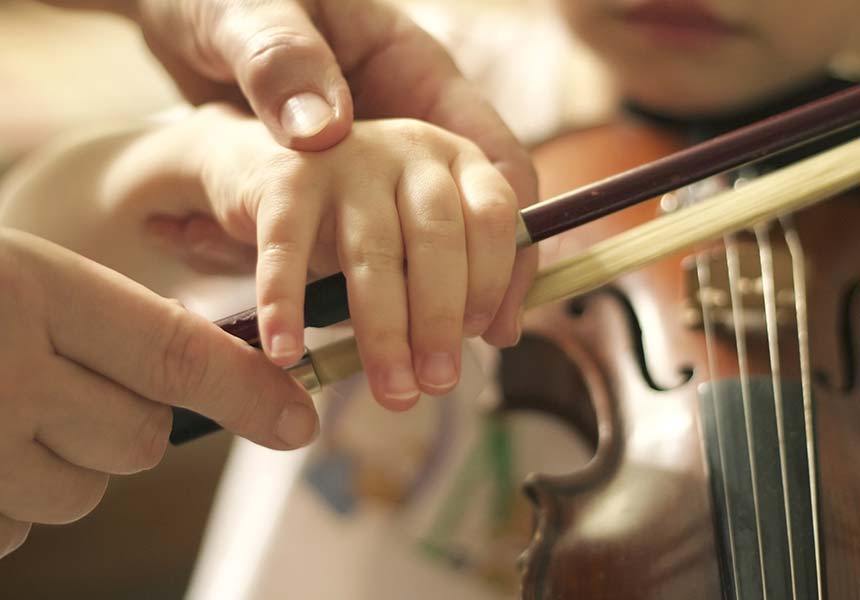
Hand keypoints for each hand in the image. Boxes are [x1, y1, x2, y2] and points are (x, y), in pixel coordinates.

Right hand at [0, 228, 317, 558]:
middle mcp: (1, 373)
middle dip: (120, 425)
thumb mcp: (17, 279)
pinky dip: (5, 501)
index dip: (248, 391)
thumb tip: (224, 385)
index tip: (299, 422)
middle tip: (56, 386)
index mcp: (29, 289)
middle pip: (138, 441)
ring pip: (81, 493)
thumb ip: (105, 327)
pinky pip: (15, 530)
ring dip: (56, 465)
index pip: (175, 353)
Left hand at [130, 0, 539, 343]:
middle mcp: (406, 127)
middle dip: (451, 303)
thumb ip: (283, 57)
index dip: (509, 245)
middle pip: (460, 224)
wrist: (179, 8)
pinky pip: (353, 255)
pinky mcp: (325, 193)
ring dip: (422, 320)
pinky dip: (363, 306)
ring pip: (423, 250)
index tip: (494, 312)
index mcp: (413, 73)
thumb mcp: (248, 9)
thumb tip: (325, 132)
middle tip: (432, 372)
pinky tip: (362, 349)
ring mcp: (370, 164)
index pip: (495, 164)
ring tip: (408, 379)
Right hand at [175, 106, 517, 409]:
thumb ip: (474, 278)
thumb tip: (503, 335)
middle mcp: (408, 151)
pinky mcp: (285, 179)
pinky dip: (286, 303)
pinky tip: (287, 353)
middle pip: (437, 236)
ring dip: (385, 330)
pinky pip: (287, 248)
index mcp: (456, 162)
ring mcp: (346, 160)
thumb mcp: (424, 245)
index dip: (494, 278)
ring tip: (393, 390)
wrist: (276, 174)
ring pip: (373, 251)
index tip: (480, 335)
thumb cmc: (368, 223)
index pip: (492, 214)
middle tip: (439, 382)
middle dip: (441, 319)